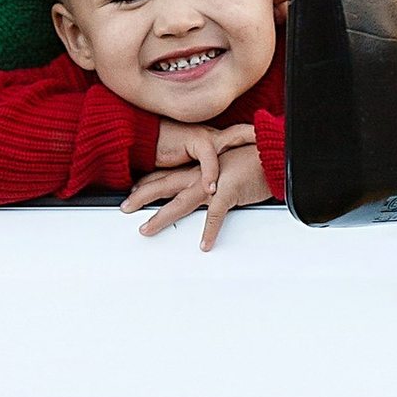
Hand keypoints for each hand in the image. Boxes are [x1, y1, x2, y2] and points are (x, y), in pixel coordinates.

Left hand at [125, 121, 271, 251]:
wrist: (273, 152)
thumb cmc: (255, 159)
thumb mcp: (228, 168)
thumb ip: (215, 180)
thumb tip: (210, 192)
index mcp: (200, 169)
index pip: (168, 175)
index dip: (148, 183)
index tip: (134, 191)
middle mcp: (201, 175)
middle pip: (164, 186)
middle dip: (141, 197)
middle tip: (124, 207)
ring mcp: (213, 184)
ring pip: (180, 203)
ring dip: (161, 217)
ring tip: (147, 229)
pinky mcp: (229, 192)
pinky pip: (216, 215)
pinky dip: (210, 231)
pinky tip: (204, 244)